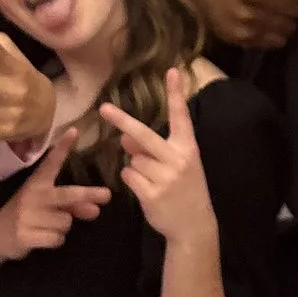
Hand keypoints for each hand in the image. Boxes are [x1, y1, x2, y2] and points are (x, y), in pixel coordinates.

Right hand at [0, 128, 109, 262]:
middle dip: (87, 195)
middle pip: (67, 195)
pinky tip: (42, 238)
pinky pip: (56, 238)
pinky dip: (55, 240)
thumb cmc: (25, 215)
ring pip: (65, 222)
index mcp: (37, 183)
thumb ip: (70, 205)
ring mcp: (28, 216)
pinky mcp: (25, 235)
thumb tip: (95, 209)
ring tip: (48, 227)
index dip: (62, 147)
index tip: (75, 131)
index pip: (51, 162)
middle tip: (107, 195)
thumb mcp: (44, 205)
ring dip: (63, 228)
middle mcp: (33, 196)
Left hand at [99, 67, 217, 245]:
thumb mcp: (176, 166)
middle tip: (104, 109)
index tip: (171, 71)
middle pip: (143, 135)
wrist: (194, 225)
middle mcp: (178, 159)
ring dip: (136, 167)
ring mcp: (165, 177)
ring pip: (133, 159)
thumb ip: (153, 150)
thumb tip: (125, 139)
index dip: (176, 93)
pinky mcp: (152, 194)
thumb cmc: (184, 190)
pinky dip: (132, 180)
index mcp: (188, 148)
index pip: (181, 116)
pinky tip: (146, 190)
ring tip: (153, 181)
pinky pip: (129, 176)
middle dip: (122, 122)